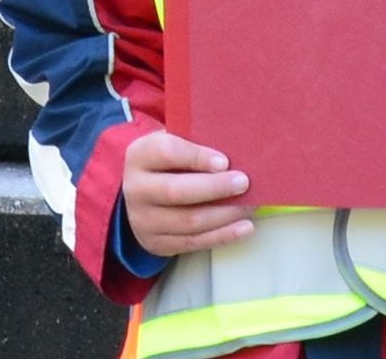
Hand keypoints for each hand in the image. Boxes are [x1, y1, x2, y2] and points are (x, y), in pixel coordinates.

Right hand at [118, 127, 254, 255]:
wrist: (142, 195)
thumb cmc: (169, 162)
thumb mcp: (173, 143)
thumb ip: (196, 143)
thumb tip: (237, 149)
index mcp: (140, 156)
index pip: (166, 153)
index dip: (197, 157)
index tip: (224, 161)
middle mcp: (136, 189)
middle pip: (176, 191)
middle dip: (214, 188)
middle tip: (243, 183)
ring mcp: (143, 220)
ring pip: (188, 221)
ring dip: (224, 215)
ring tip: (249, 206)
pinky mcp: (156, 243)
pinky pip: (193, 243)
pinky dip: (222, 235)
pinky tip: (244, 228)